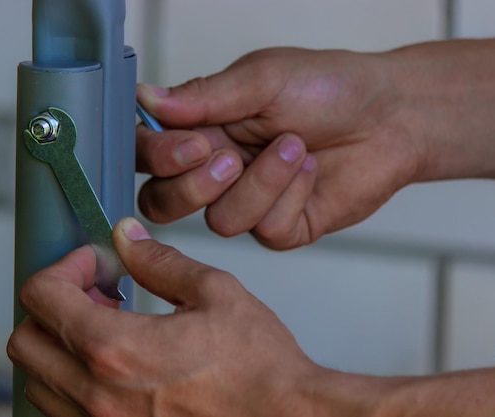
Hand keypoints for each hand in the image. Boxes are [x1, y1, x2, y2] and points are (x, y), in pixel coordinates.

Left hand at [7, 217, 323, 416]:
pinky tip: (112, 365)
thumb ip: (159, 261)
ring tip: (106, 328)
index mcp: (116, 348)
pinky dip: (71, 381)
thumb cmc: (260, 370)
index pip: (42, 296)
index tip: (95, 264)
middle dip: (53, 305)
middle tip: (96, 294)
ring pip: (37, 380)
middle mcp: (96, 395)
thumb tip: (127, 237)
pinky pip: (62, 412)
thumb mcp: (214, 294)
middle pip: (25, 340)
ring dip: (59, 345)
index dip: (63, 267)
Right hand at [136, 47, 422, 248]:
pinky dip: (292, 195)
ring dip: (261, 183)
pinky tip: (312, 171)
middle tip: (230, 157)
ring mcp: (247, 203)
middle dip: (193, 187)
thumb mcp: (262, 79)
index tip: (193, 142)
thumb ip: (203, 96)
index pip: (147, 156)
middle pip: (163, 204)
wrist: (390, 116)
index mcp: (202, 129)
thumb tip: (147, 98)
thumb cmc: (329, 88)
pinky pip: (266, 230)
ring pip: (219, 222)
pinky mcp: (280, 227)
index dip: (158, 158)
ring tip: (295, 148)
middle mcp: (217, 170)